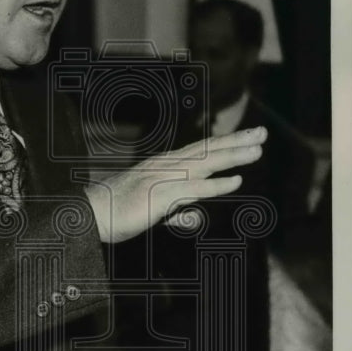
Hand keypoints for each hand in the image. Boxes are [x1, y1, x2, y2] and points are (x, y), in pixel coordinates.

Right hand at [84, 127, 266, 242]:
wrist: (89, 214)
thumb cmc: (116, 212)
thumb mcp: (153, 211)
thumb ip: (176, 211)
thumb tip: (195, 216)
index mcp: (162, 165)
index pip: (199, 151)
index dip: (225, 143)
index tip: (247, 138)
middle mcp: (165, 165)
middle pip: (206, 150)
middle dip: (236, 142)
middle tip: (262, 134)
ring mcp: (162, 178)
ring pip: (204, 163)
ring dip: (232, 156)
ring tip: (257, 151)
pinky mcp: (160, 194)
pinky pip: (194, 188)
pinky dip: (216, 184)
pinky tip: (236, 181)